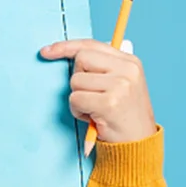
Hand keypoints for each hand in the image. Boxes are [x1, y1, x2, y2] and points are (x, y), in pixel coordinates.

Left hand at [38, 38, 155, 143]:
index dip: (66, 47)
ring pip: (76, 81)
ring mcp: (120, 85)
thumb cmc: (123, 116)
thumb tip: (71, 54)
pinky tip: (92, 117)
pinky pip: (76, 99)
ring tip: (93, 109)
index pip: (92, 45)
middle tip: (91, 96)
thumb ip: (103, 68)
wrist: (139, 142)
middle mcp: (127, 69)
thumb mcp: (120, 85)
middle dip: (78, 79)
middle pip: (81, 59)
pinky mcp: (110, 103)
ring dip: (78, 99)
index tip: (46, 51)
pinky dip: (78, 111)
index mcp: (130, 61)